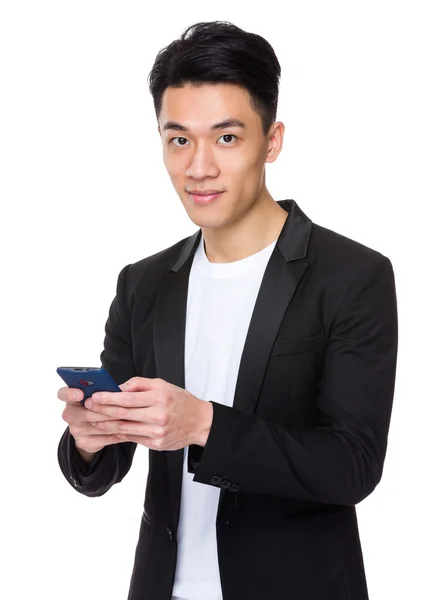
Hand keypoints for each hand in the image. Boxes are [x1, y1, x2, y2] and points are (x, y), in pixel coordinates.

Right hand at [58, 386, 123, 457]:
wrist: (91, 432)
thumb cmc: (97, 406)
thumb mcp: (97, 396)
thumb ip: (102, 390)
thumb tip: (119, 390)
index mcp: (71, 399)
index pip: (63, 394)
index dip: (70, 393)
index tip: (80, 394)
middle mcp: (70, 415)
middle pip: (87, 413)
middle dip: (106, 410)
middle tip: (122, 407)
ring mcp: (76, 430)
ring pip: (98, 426)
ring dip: (116, 422)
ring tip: (130, 417)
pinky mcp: (84, 442)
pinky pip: (105, 438)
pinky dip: (118, 433)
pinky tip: (129, 429)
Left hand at [82, 377, 212, 450]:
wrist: (199, 422)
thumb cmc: (180, 401)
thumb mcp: (162, 385)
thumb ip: (139, 384)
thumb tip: (118, 387)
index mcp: (159, 397)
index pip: (127, 398)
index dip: (108, 398)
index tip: (94, 396)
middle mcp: (158, 415)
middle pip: (123, 414)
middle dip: (102, 410)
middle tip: (88, 407)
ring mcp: (157, 431)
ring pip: (125, 428)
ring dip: (106, 424)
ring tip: (93, 419)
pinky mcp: (156, 443)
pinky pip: (132, 437)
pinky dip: (118, 433)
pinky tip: (108, 429)